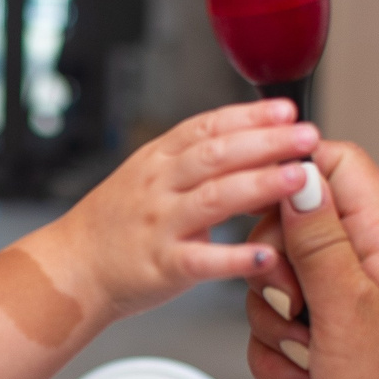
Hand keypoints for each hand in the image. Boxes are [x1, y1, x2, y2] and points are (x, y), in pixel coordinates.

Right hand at [39, 100, 316, 318]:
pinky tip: (266, 255)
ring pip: (214, 199)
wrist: (71, 268)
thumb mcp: (151, 177)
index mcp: (159, 160)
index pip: (208, 127)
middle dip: (266, 142)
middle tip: (307, 136)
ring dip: (260, 185)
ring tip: (299, 178)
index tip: (287, 110)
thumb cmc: (118, 225)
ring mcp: (159, 225)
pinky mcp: (161, 266)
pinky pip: (202, 261)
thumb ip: (199, 162)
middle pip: (217, 154)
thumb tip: (258, 144)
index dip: (249, 116)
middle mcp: (159, 186)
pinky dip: (235, 258)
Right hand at [242, 141, 378, 378]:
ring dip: (275, 326)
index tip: (266, 221)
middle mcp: (365, 266)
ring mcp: (344, 305)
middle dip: (274, 273)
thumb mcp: (350, 311)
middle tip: (298, 308)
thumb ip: (320, 240)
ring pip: (274, 286)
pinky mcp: (326, 341)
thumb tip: (300, 175)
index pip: (333, 166)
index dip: (291, 182)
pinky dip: (279, 359)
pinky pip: (273, 333)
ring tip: (314, 353)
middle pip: (289, 228)